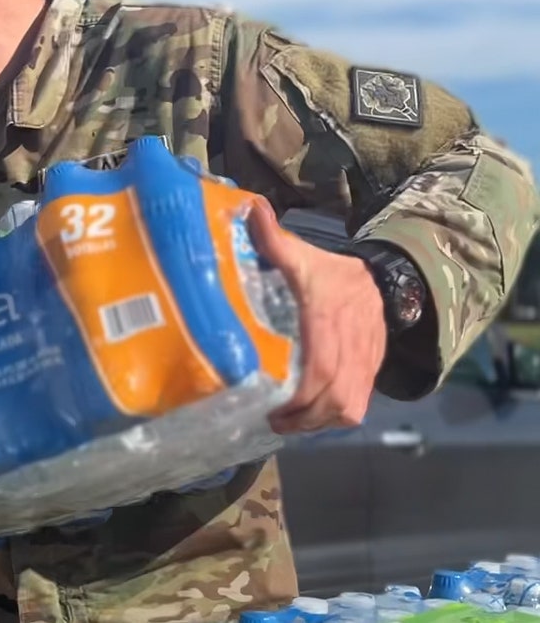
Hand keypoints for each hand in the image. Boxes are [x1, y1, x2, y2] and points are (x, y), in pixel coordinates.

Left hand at [245, 197, 386, 433]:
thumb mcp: (300, 256)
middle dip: (302, 416)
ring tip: (287, 422)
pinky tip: (311, 418)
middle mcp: (351, 344)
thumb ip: (272, 239)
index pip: (321, 366)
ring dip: (316, 421)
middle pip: (333, 396)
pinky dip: (334, 418)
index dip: (299, 394)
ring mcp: (366, 362)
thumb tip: (248, 210)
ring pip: (347, 407)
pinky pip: (358, 407)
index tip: (272, 408)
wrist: (384, 281)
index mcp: (328, 317)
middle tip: (272, 419)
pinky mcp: (373, 373)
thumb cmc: (329, 273)